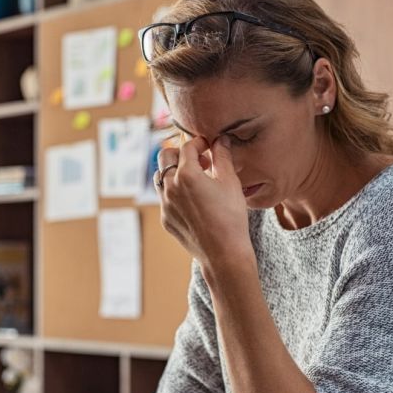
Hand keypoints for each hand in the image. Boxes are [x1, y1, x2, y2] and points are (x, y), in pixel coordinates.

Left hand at [157, 136, 253, 270]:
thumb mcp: (230, 182)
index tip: (209, 147)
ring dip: (174, 172)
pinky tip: (194, 200)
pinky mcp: (165, 219)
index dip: (199, 143)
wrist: (223, 253)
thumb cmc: (231, 217)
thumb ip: (223, 156)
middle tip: (200, 160)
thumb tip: (220, 139)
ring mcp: (165, 204)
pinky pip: (165, 198)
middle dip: (180, 153)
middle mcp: (170, 187)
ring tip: (194, 179)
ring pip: (161, 177)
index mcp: (187, 174)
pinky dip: (175, 192)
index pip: (187, 146)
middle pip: (165, 156)